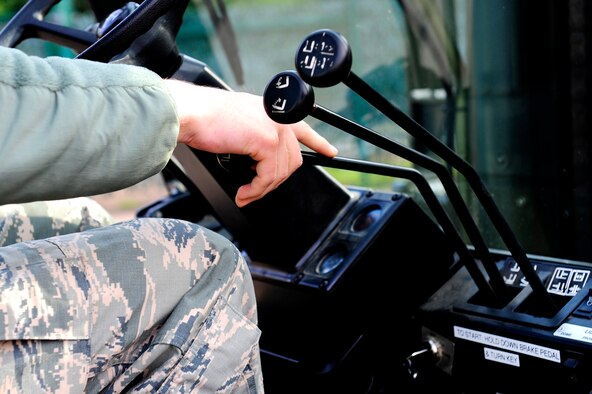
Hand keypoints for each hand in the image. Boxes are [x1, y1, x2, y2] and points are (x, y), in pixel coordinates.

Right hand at [164, 79, 337, 206]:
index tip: (330, 152)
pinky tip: (244, 193)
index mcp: (271, 109)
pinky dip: (255, 190)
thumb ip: (254, 135)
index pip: (302, 127)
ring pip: (281, 171)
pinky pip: (268, 176)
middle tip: (254, 191)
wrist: (189, 112)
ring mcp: (274, 127)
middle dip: (274, 181)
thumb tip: (257, 160)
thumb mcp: (236, 123)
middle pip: (291, 159)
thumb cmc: (202, 117)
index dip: (318, 142)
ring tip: (245, 195)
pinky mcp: (266, 141)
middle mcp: (277, 116)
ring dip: (262, 189)